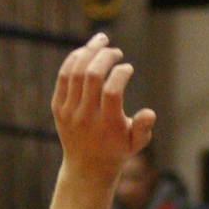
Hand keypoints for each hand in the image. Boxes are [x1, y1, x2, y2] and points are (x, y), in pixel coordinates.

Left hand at [51, 34, 154, 190]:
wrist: (87, 167)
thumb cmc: (117, 150)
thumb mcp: (136, 143)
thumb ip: (144, 128)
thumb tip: (150, 113)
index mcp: (107, 125)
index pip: (112, 91)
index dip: (121, 73)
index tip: (128, 68)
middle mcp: (86, 117)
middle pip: (92, 76)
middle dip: (105, 56)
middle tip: (116, 51)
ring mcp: (69, 112)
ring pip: (75, 72)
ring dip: (89, 51)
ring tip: (102, 41)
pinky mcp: (58, 107)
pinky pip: (63, 77)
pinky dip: (74, 59)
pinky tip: (86, 51)